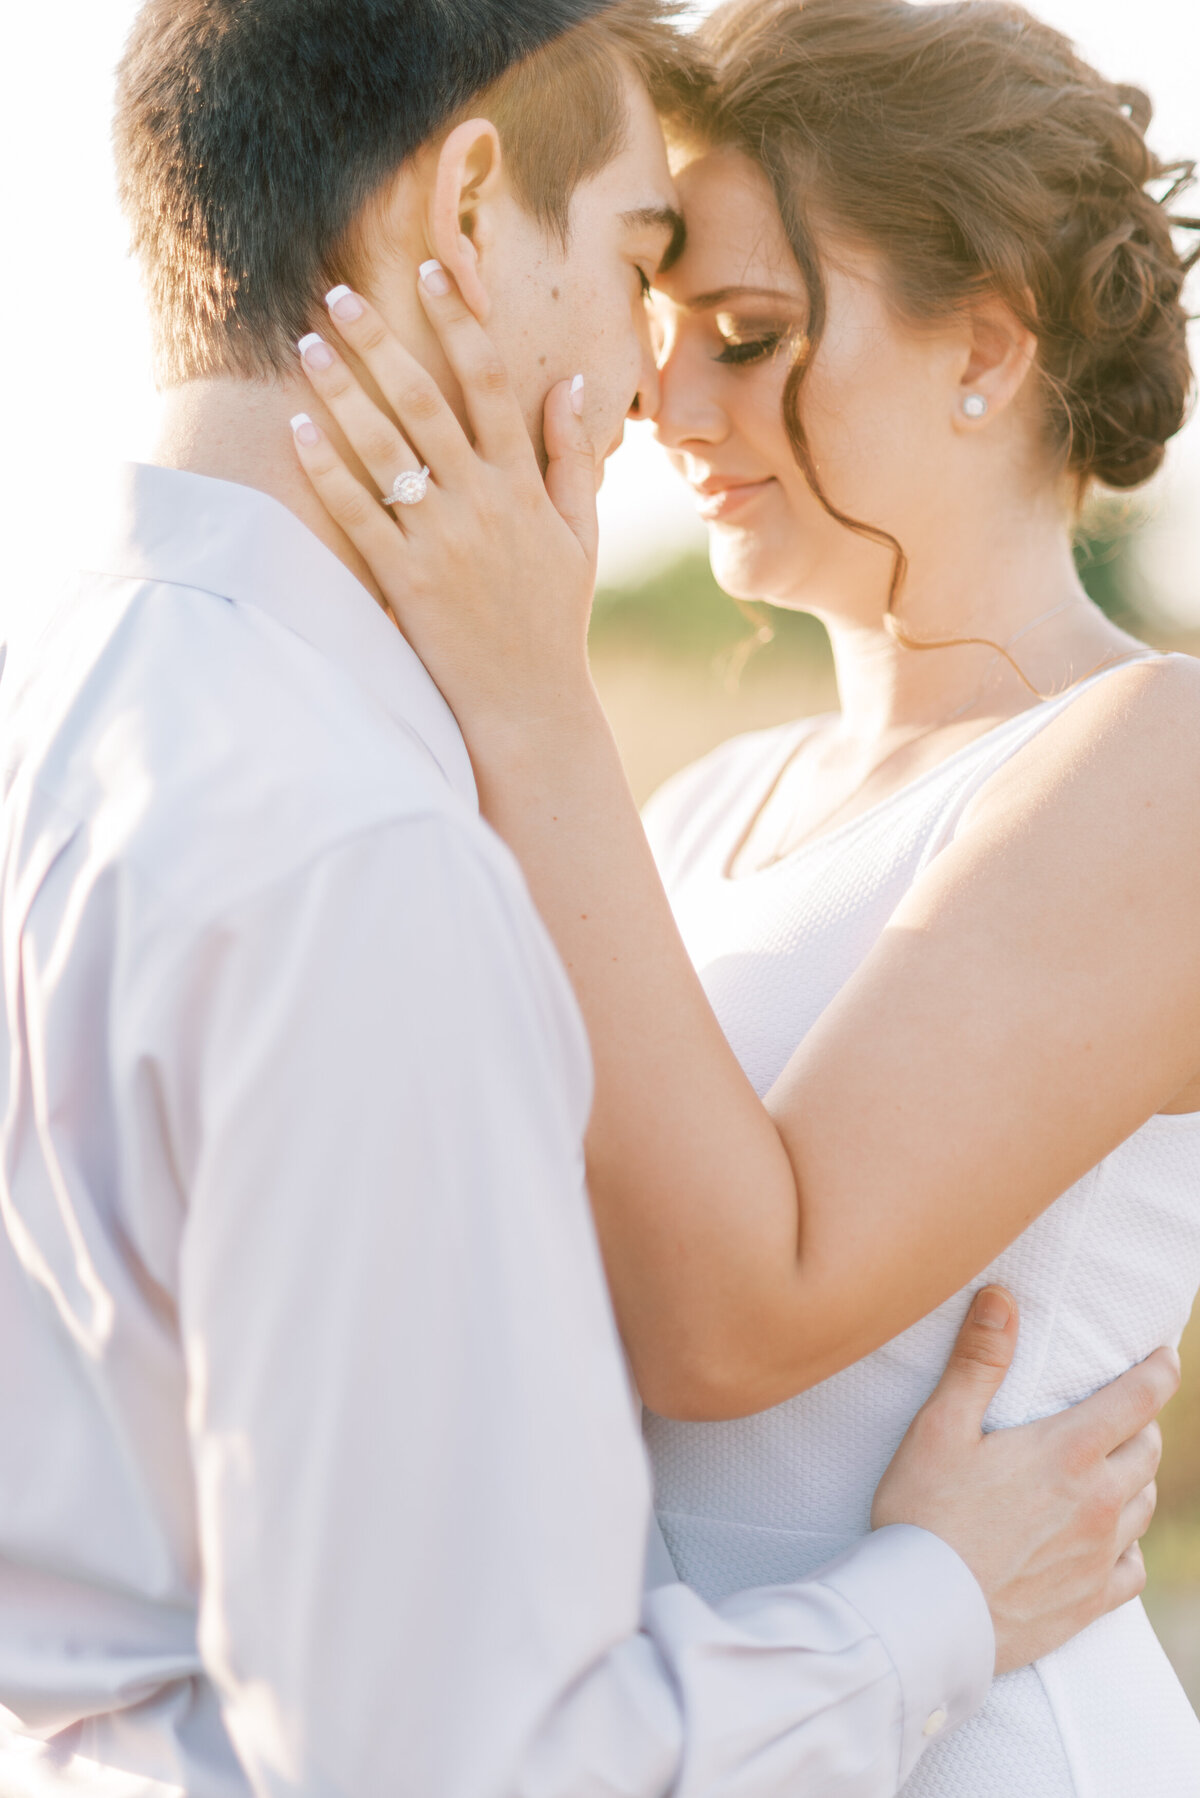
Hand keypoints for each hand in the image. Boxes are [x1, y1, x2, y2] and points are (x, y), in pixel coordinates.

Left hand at [290, 269, 602, 748]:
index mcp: (523, 486)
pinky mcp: (403, 579)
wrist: (526, 700)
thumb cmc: (552, 617)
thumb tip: (568, 384)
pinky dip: (327, 469)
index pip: (491, 381)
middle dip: (380, 339)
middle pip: (423, 400)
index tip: (435, 269)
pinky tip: (298, 429)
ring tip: (306, 345)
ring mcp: (440, 540)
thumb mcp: (580, 535)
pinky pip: (357, 513)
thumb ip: (573, 458)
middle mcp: (481, 503)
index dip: (459, 321)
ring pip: (383, 448)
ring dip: (341, 390)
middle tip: (339, 293)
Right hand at [872, 1286, 1177, 1674]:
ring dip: (1136, 1479)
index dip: (1159, 1370)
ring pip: (1145, 1505)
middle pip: (1148, 1450)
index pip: (1138, 1398)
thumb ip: (978, 1361)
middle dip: (1142, 1424)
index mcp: (1067, 1452)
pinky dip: (1127, 1545)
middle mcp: (1098, 1502)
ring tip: (1111, 1470)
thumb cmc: (924, 1515)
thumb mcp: (939, 1427)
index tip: (1166, 1355)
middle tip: (1122, 1412)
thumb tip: (1001, 1296)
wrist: (926, 1615)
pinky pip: (1133, 1568)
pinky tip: (1105, 1541)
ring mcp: (1098, 1555)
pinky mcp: (1090, 1602)